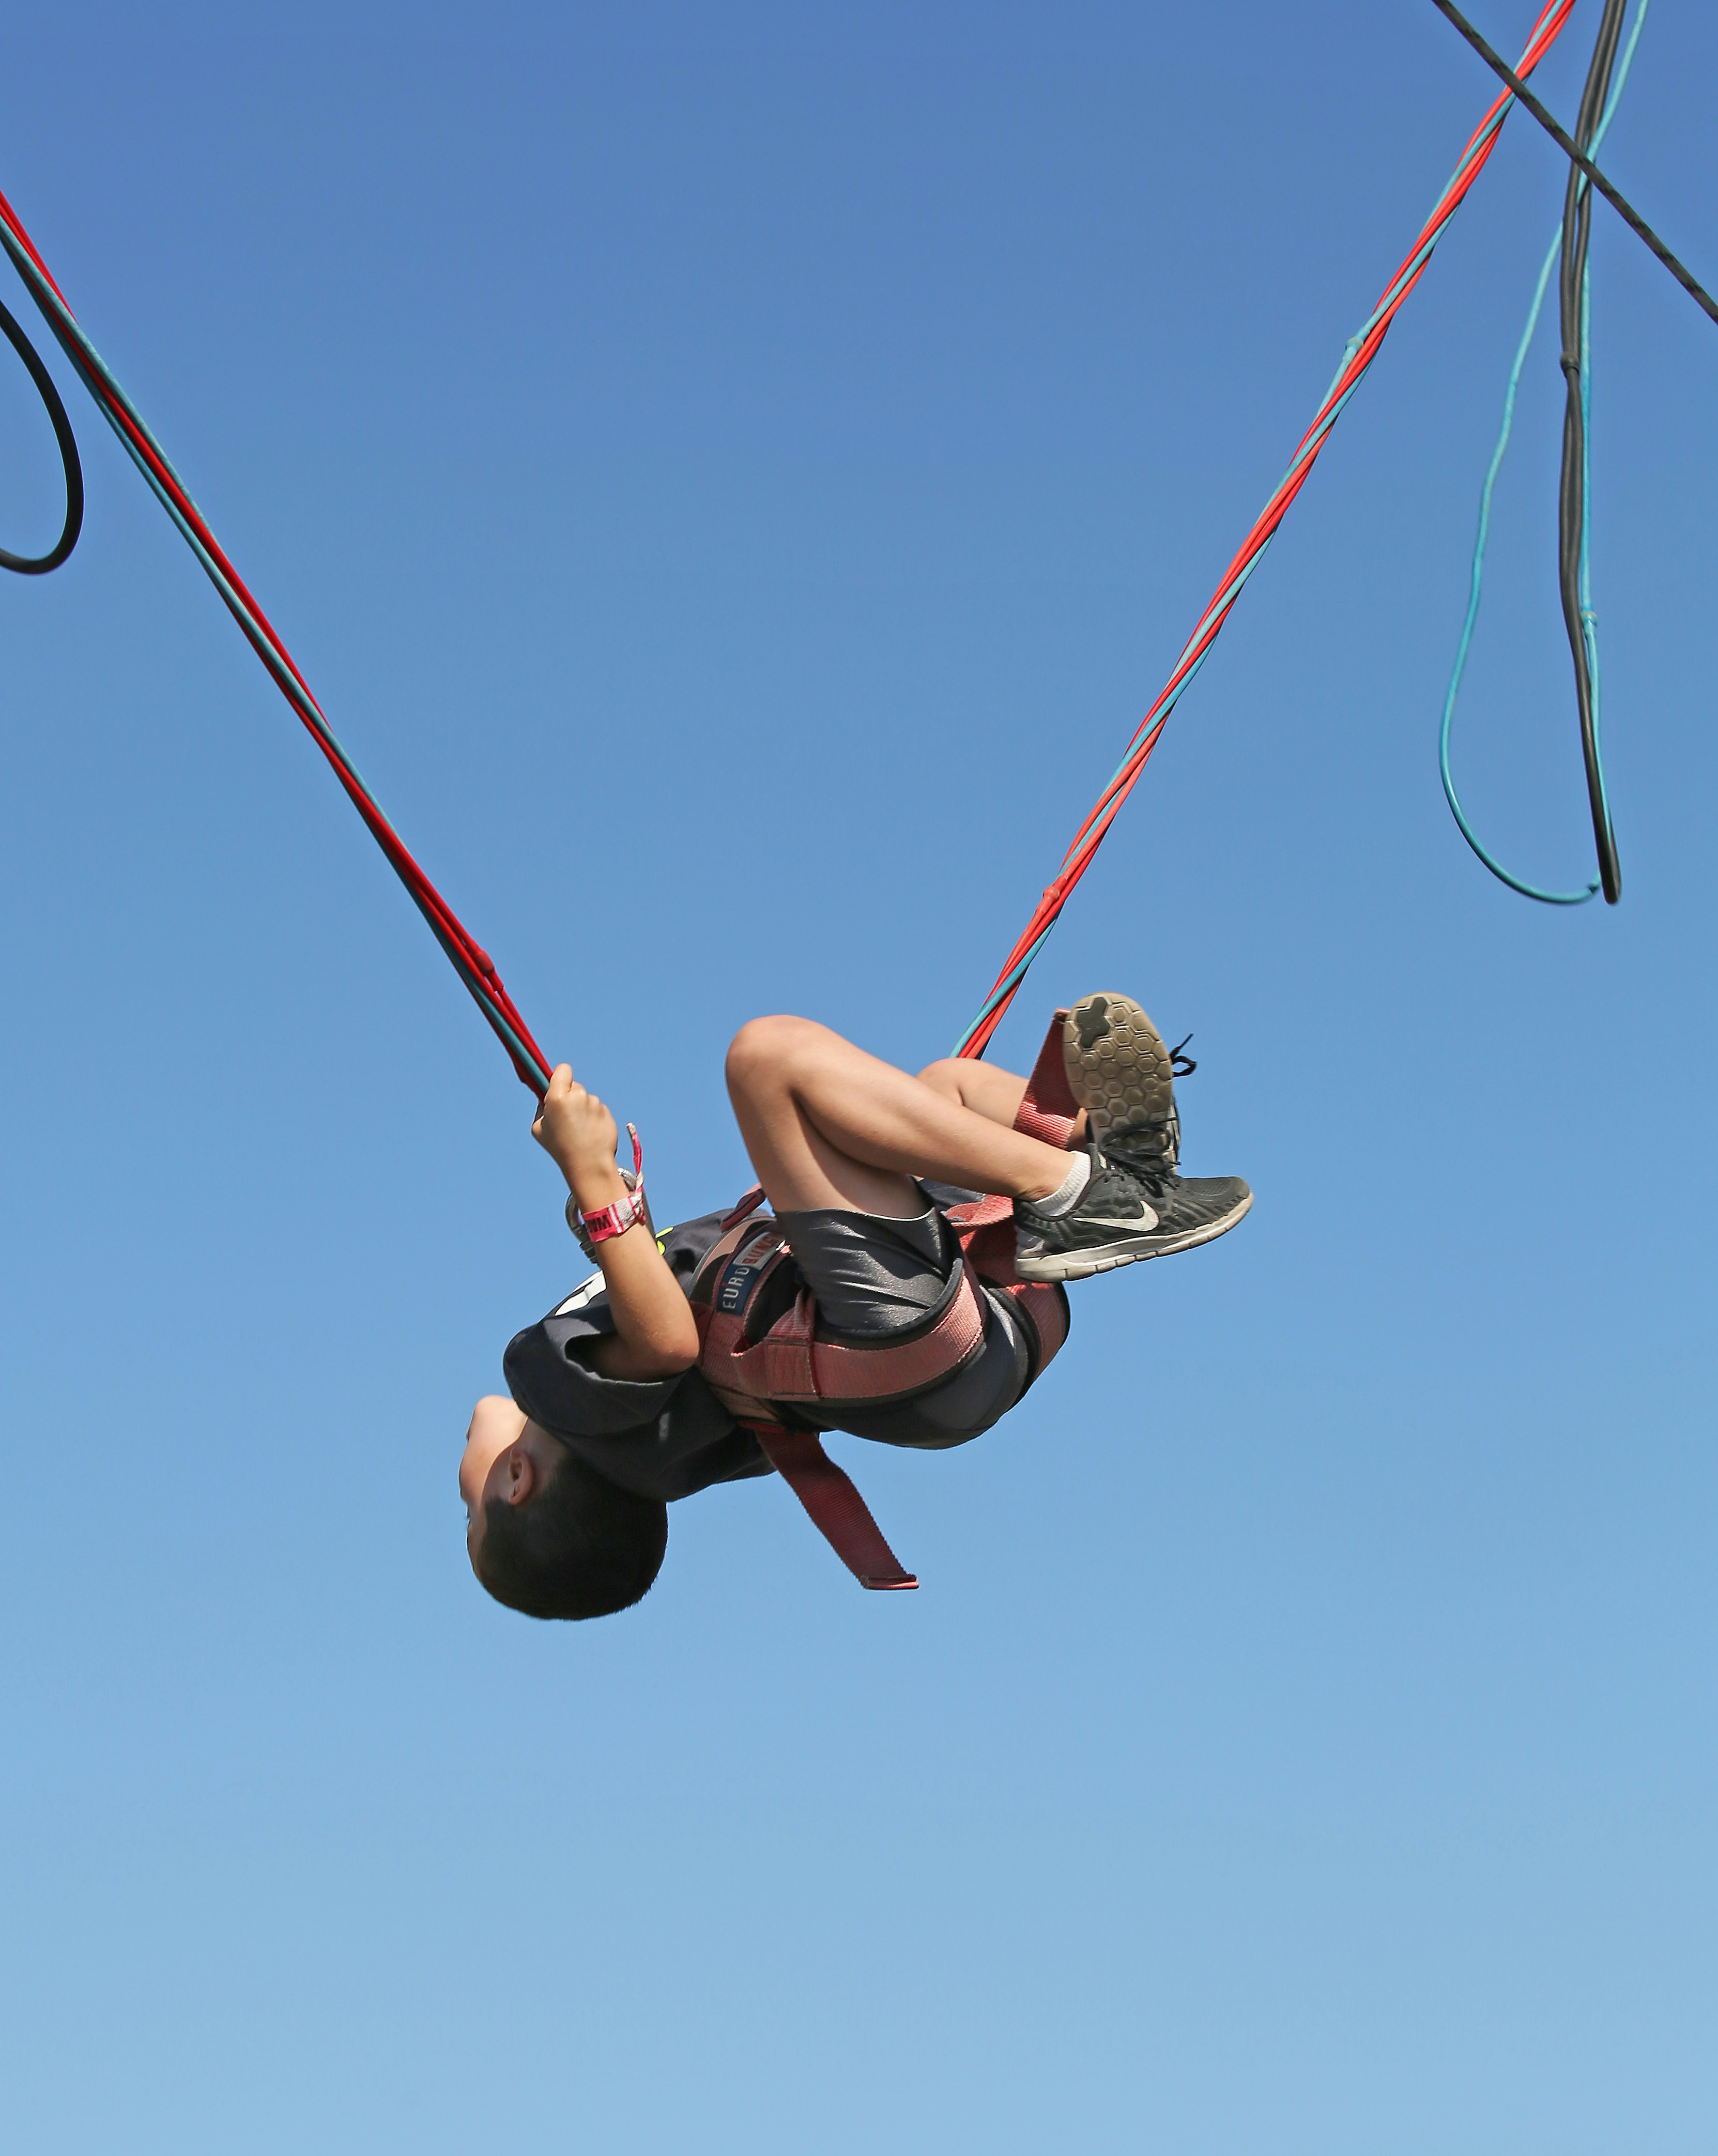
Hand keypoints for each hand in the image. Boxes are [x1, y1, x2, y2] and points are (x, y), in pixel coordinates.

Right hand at [531, 1065, 624, 1210]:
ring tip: (579, 1130)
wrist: (588, 1164)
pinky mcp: (607, 1112)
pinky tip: (590, 1134)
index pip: (563, 1069)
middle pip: (575, 1086)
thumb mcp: (538, 1128)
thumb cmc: (559, 1147)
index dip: (560, 1077)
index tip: (559, 1087)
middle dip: (571, 1096)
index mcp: (558, 1097)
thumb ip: (541, 1108)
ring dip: (583, 1109)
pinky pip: (598, 1109)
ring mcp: (595, 1104)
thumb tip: (546, 1098)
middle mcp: (578, 1096)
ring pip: (587, 1099)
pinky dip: (594, 1118)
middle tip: (567, 1117)